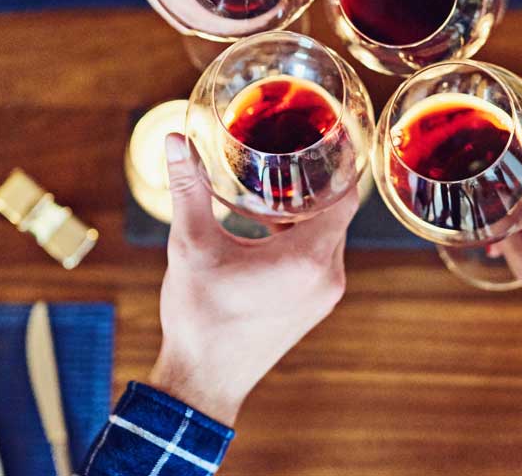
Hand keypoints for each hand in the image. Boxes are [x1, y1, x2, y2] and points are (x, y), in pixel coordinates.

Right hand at [148, 133, 358, 424]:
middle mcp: (327, 276)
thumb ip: (188, 187)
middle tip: (289, 156)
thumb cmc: (199, 317)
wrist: (203, 381)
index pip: (346, 196)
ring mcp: (325, 295)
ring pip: (328, 237)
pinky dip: (303, 240)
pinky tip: (268, 229)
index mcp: (307, 258)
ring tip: (276, 189)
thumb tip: (175, 140)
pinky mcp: (314, 308)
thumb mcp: (191, 244)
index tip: (321, 141)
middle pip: (337, 214)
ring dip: (306, 215)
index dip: (338, 166)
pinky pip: (320, 260)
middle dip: (314, 186)